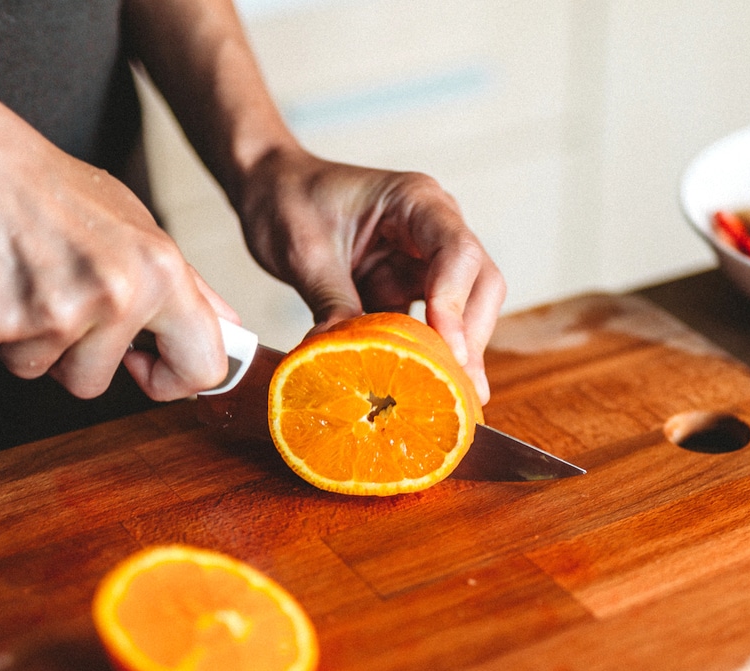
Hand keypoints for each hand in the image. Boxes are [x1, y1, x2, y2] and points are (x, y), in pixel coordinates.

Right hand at [0, 81, 237, 401]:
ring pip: (41, 371)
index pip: (202, 367)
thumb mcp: (135, 224)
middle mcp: (114, 294)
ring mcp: (51, 312)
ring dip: (29, 338)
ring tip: (24, 275)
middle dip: (73, 352)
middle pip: (96, 383)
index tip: (145, 363)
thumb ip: (185, 285)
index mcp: (159, 271)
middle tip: (57, 290)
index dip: (173, 379)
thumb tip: (228, 329)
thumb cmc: (46, 186)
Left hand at [233, 146, 504, 401]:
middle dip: (471, 336)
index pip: (457, 251)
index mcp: (415, 201)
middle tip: (458, 390)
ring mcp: (425, 260)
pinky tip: (426, 392)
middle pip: (480, 284)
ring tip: (452, 402)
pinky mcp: (409, 288)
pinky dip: (430, 356)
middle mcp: (433, 228)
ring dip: (459, 353)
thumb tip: (346, 360)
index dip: (456, 304)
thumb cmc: (288, 200)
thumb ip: (332, 302)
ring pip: (466, 309)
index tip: (448, 351)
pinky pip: (432, 325)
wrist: (270, 189)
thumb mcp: (305, 252)